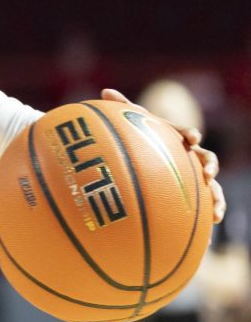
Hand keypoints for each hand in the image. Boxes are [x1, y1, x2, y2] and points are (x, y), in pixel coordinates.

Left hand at [101, 87, 225, 222]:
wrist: (151, 159)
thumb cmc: (142, 139)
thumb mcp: (131, 124)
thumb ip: (122, 108)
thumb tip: (105, 89)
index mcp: (177, 139)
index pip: (186, 134)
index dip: (190, 135)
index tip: (190, 138)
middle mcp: (190, 157)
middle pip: (206, 159)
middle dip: (209, 164)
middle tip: (207, 173)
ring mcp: (195, 177)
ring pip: (213, 186)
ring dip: (217, 197)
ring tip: (217, 212)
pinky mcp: (195, 196)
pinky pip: (205, 208)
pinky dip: (209, 217)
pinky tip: (209, 232)